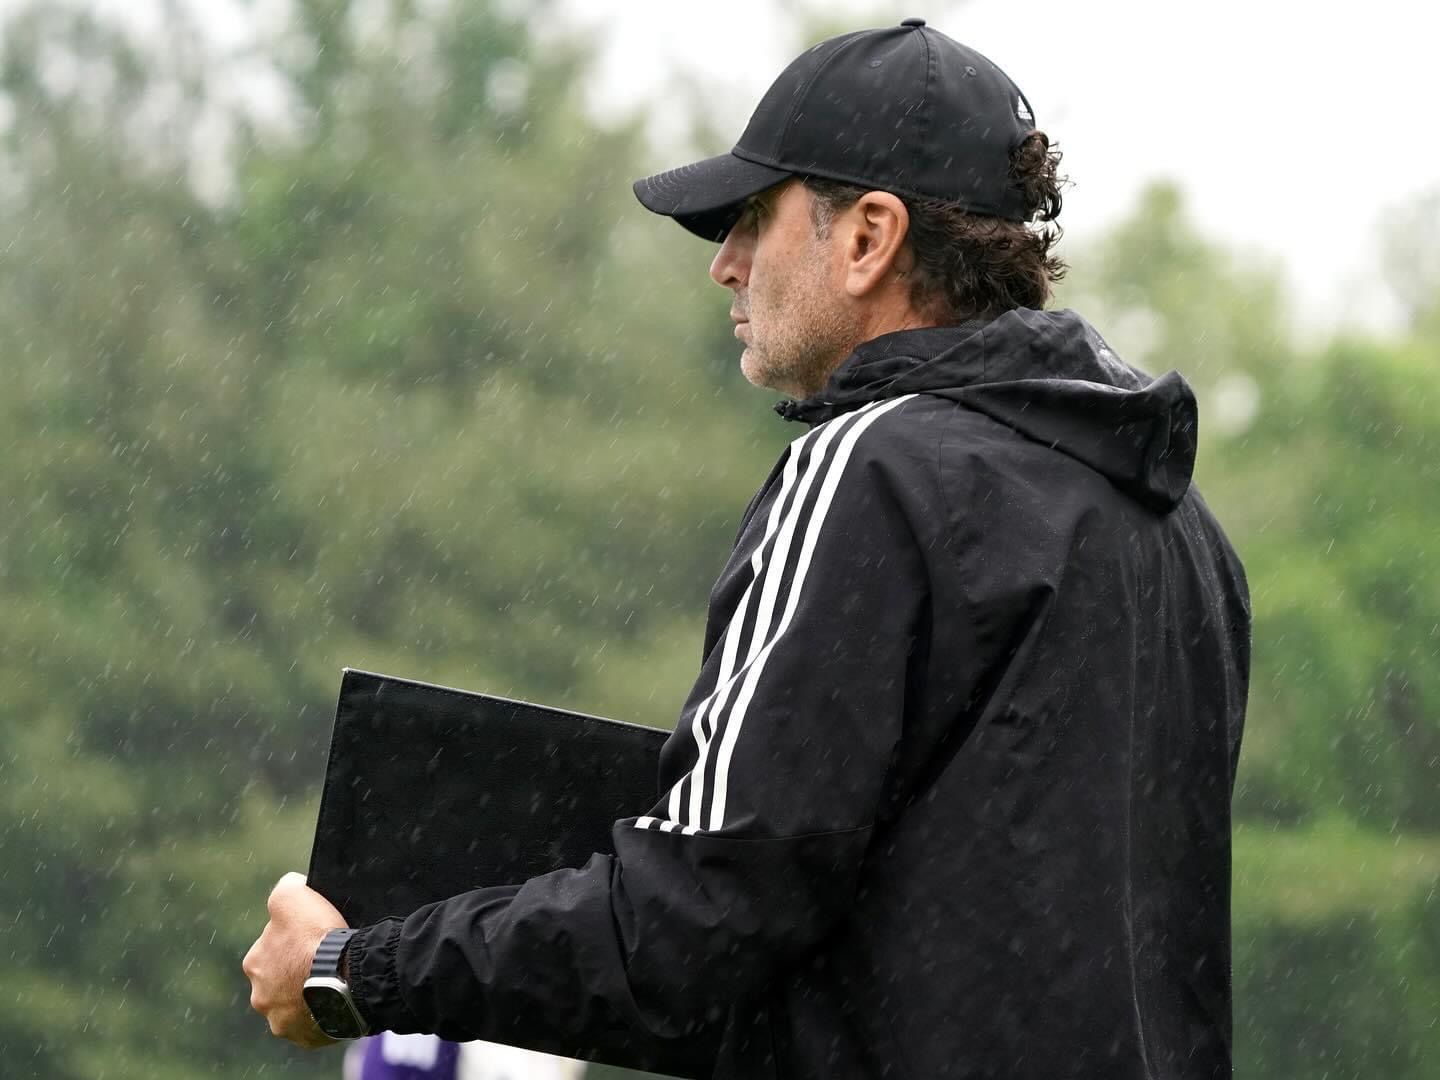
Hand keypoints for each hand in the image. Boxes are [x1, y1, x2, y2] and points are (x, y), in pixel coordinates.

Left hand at [242, 871, 347, 1047]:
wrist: (345, 975)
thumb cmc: (317, 936)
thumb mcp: (294, 895)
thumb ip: (285, 887)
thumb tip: (289, 883)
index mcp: (254, 963)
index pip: (272, 948)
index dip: (293, 940)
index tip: (313, 938)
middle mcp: (260, 996)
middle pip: (280, 980)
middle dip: (296, 972)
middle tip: (323, 961)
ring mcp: (281, 1020)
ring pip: (295, 1004)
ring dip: (308, 994)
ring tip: (333, 980)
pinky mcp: (304, 1036)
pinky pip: (313, 1024)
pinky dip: (322, 1013)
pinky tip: (337, 999)